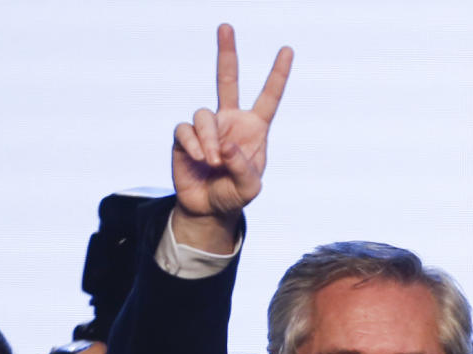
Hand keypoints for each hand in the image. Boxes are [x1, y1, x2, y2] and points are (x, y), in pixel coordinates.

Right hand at [171, 24, 293, 252]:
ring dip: (209, 138)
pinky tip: (200, 158)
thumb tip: (224, 145)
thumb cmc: (235, 195)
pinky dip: (193, 143)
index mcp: (254, 129)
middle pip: (226, 79)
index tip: (288, 49)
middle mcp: (230, 121)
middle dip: (226, 53)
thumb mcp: (250, 187)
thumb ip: (243, 167)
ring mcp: (207, 127)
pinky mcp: (184, 138)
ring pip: (204, 114)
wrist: (209, 209)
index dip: (278, 74)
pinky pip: (185, 129)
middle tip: (226, 26)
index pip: (268, 97)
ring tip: (213, 161)